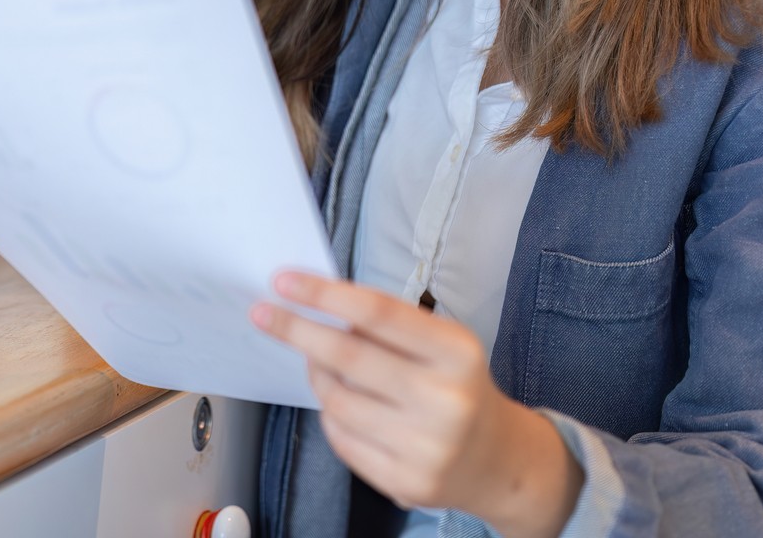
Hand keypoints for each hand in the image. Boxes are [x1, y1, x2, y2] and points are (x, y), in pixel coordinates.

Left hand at [252, 273, 582, 537]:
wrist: (498, 460)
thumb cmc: (458, 386)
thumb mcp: (444, 343)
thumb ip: (389, 325)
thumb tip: (316, 304)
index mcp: (457, 352)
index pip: (377, 313)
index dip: (325, 294)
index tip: (285, 281)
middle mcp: (445, 400)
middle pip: (348, 356)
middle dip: (297, 330)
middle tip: (263, 313)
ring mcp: (425, 446)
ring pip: (337, 400)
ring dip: (316, 375)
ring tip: (318, 362)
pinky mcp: (405, 482)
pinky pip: (341, 438)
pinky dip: (330, 414)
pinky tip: (340, 402)